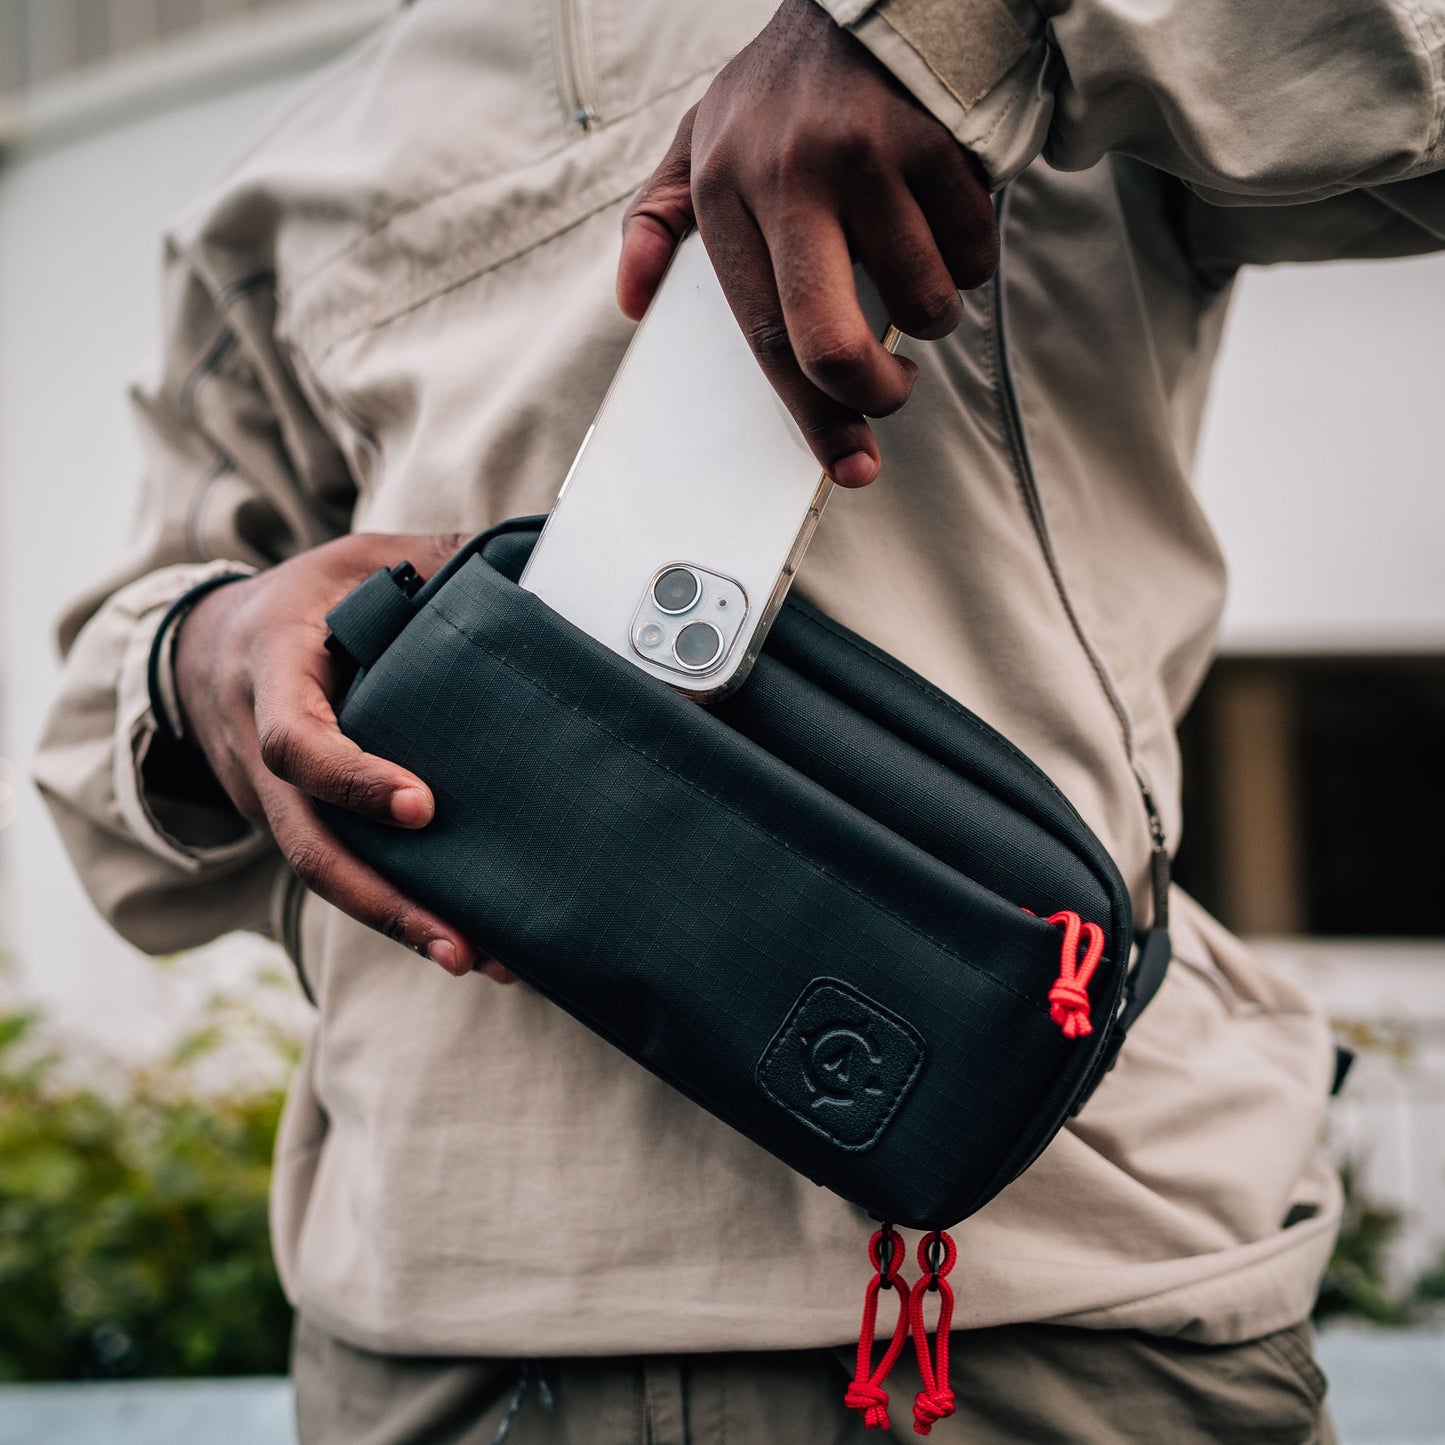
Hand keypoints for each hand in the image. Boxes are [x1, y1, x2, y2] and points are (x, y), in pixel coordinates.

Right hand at [174, 533, 515, 982]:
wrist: (209, 646)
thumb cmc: (304, 601)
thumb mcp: (359, 561)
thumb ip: (435, 562)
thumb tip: (539, 562)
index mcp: (274, 674)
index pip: (297, 739)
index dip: (352, 779)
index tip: (422, 808)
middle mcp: (262, 750)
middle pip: (309, 845)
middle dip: (382, 901)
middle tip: (459, 943)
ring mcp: (272, 799)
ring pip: (323, 875)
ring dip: (397, 923)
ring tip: (475, 960)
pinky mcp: (295, 823)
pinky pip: (339, 869)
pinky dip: (395, 907)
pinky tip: (464, 937)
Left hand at [617, 0, 997, 486]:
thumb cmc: (779, 91)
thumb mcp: (699, 141)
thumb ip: (658, 219)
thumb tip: (633, 300)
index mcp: (724, 192)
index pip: (764, 335)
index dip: (810, 416)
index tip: (846, 463)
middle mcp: (787, 178)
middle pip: (830, 339)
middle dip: (873, 395)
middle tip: (892, 394)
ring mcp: (866, 156)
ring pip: (922, 299)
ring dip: (934, 316)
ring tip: (918, 280)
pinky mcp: (933, 140)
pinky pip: (972, 247)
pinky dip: (971, 260)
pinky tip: (947, 230)